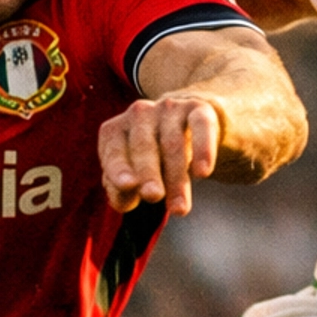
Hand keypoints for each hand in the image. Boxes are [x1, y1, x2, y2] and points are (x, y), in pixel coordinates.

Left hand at [99, 92, 222, 215]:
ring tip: (180, 209)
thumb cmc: (152, 157)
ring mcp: (168, 109)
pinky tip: (203, 172)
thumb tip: (124, 201)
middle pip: (143, 147)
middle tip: (153, 196)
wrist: (187, 124)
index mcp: (116, 131)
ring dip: (177, 178)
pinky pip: (201, 125)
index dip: (119, 168)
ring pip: (173, 144)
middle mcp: (139, 114)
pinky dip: (203, 148)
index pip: (114, 151)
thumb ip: (122, 190)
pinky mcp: (197, 108)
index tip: (127, 186)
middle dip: (148, 173)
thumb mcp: (133, 174)